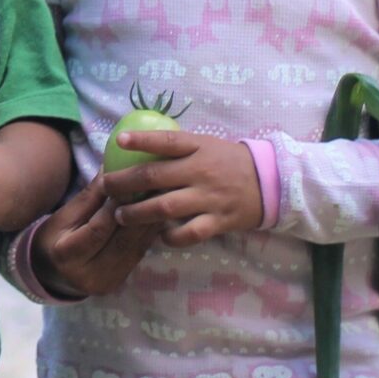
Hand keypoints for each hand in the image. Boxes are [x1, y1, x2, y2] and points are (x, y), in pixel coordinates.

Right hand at [33, 180, 156, 298]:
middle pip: (122, 240)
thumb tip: (111, 169)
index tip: (131, 182)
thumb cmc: (53, 237)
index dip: (117, 205)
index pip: (99, 227)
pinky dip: (148, 234)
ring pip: (135, 248)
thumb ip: (90, 197)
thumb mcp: (64, 215)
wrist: (52, 272)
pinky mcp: (120, 282)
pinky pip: (139, 254)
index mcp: (67, 254)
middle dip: (140, 212)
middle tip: (155, 187)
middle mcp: (89, 273)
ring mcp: (107, 281)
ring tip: (161, 199)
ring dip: (150, 222)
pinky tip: (157, 217)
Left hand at [105, 129, 265, 245]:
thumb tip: (137, 142)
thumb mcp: (206, 144)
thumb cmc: (229, 161)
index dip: (142, 140)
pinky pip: (190, 233)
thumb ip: (178, 146)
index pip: (167, 141)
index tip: (119, 141)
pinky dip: (171, 236)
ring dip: (138, 213)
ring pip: (165, 207)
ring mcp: (210, 197)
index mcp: (198, 148)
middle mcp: (201, 172)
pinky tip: (158, 235)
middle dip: (124, 184)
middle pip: (154, 177)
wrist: (272, 182)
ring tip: (120, 216)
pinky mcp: (219, 221)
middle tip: (106, 188)